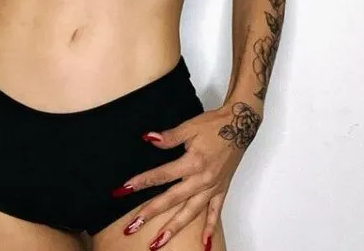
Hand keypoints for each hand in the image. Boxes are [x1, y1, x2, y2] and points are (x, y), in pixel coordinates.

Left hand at [114, 103, 256, 248]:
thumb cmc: (213, 125)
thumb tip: (148, 138)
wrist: (240, 124)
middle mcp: (202, 179)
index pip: (162, 175)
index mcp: (193, 162)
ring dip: (173, 228)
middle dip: (150, 213)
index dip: (142, 182)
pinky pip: (215, 213)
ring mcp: (212, 188)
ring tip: (157, 242)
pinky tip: (204, 244)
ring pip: (190, 213)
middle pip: (172, 199)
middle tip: (131, 226)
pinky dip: (210, 229)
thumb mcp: (189, 126)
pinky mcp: (222, 190)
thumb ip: (169, 136)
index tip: (124, 190)